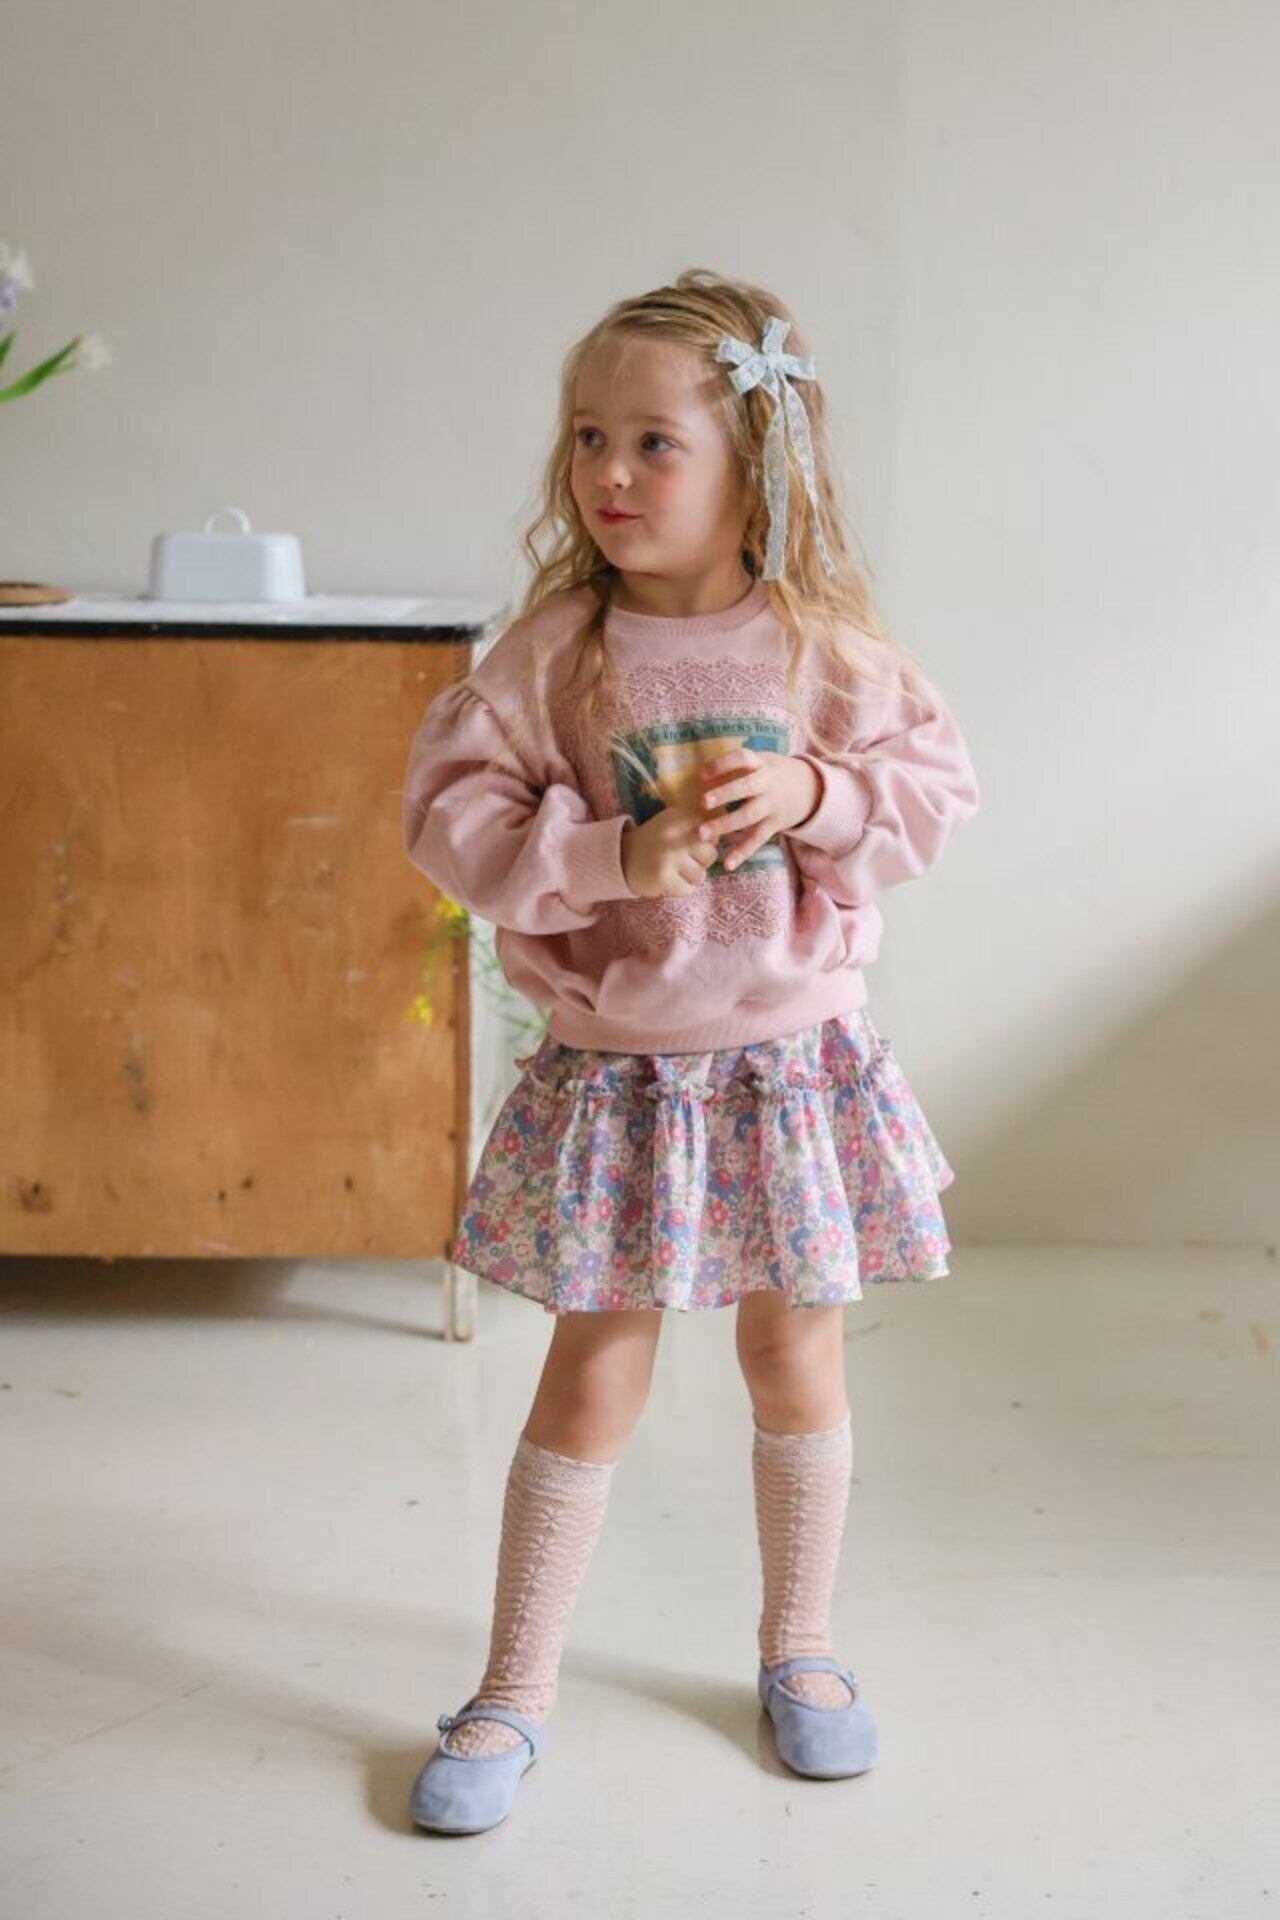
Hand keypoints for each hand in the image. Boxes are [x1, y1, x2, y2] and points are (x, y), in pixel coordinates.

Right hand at [620, 805, 717, 898]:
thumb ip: (697, 826)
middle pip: (710, 854)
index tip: (691, 845)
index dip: (705, 843)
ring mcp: (669, 856)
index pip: (712, 833)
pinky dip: (679, 889)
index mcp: (679, 817)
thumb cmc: (655, 842)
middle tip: (681, 861)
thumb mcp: (673, 823)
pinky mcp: (663, 877)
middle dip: (700, 862)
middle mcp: (675, 834)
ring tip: (672, 871)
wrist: (620, 858)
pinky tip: (666, 881)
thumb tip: (722, 836)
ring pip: (700, 875)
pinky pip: (688, 890)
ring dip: (689, 878)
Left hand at [695, 747, 821, 869]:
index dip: (723, 764)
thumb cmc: (771, 773)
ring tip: (702, 834)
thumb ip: (735, 767)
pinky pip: (757, 839)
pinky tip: (727, 864)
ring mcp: (771, 806)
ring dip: (725, 824)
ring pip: (749, 815)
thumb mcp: (760, 762)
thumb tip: (699, 776)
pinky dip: (742, 852)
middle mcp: (767, 784)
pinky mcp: (774, 825)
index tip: (702, 774)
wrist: (810, 789)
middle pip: (747, 787)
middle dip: (725, 794)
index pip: (743, 758)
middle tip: (703, 802)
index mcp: (761, 764)